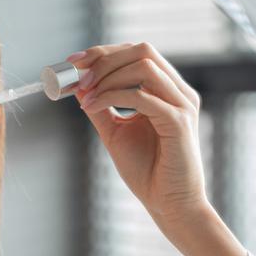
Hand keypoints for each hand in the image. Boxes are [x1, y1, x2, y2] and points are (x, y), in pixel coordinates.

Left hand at [69, 42, 208, 223]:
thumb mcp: (115, 132)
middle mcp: (179, 92)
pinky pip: (142, 95)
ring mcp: (182, 105)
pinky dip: (111, 96)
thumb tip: (77, 85)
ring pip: (144, 66)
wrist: (169, 205)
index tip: (73, 63)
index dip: (103, 52)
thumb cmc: (148, 172)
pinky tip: (93, 107)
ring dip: (107, 76)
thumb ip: (100, 107)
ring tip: (86, 96)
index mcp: (168, 91)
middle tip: (77, 77)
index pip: (137, 53)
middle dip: (104, 59)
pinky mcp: (178, 122)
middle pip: (142, 50)